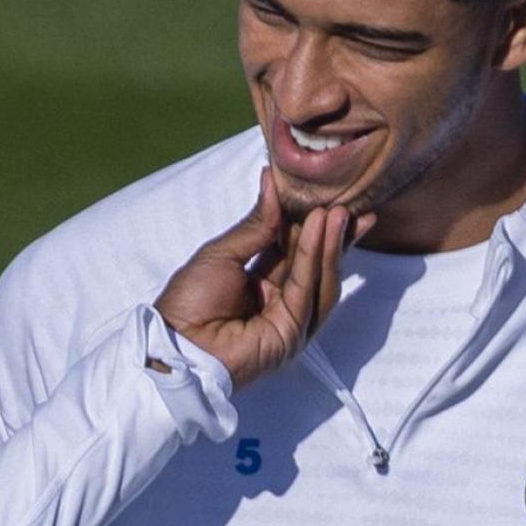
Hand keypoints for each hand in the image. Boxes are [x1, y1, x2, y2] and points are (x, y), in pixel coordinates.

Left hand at [153, 168, 371, 388]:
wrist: (177, 343)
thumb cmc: (189, 300)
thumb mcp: (221, 253)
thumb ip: (255, 225)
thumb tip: (272, 182)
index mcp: (257, 282)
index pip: (291, 249)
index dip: (308, 224)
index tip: (326, 196)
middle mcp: (278, 300)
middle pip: (312, 262)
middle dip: (330, 233)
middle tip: (348, 201)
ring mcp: (290, 319)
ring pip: (318, 275)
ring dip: (328, 241)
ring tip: (337, 210)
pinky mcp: (295, 331)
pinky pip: (308, 289)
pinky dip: (315, 257)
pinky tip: (322, 229)